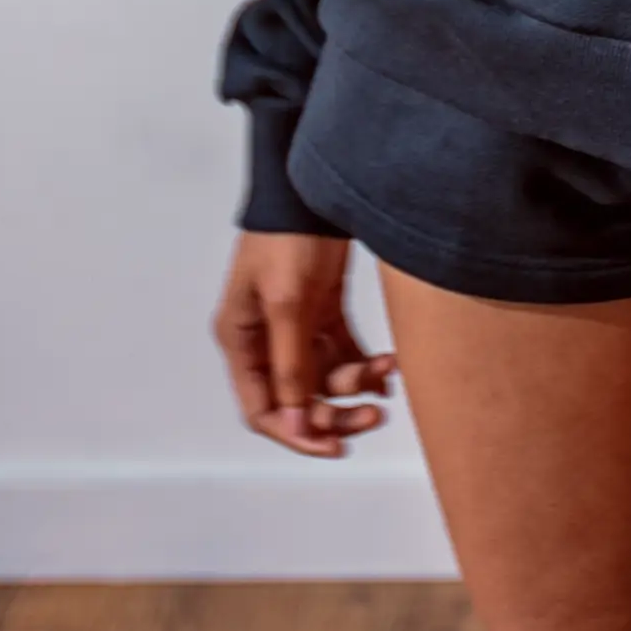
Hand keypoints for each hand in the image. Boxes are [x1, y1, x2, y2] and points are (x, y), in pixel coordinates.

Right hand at [213, 231, 398, 456]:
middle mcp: (266, 339)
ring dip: (356, 382)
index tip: (335, 445)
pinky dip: (364, 363)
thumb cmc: (288, 238)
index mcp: (242, 340)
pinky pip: (344, 351)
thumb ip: (291, 368)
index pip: (263, 409)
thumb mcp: (288, 305)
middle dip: (336, 410)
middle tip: (373, 416)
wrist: (314, 185)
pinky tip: (388, 368)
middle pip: (299, 399)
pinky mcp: (323, 307)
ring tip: (387, 371)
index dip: (297, 434)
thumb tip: (296, 428)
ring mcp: (296, 324)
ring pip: (326, 376)